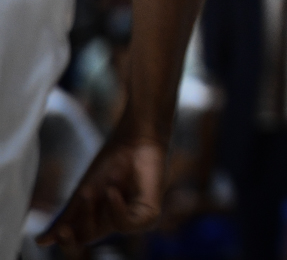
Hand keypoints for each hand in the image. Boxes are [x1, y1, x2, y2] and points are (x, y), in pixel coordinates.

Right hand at [39, 129, 166, 248]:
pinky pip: (129, 224)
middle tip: (66, 225)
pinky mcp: (149, 213)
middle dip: (77, 228)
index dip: (67, 242)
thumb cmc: (111, 163)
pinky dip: (117, 211)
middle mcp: (113, 221)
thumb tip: (42, 242)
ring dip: (94, 212)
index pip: (78, 241)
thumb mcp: (83, 192)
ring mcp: (132, 217)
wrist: (133, 141)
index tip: (59, 233)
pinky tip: (113, 193)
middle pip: (89, 238)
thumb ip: (66, 218)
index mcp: (97, 219)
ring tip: (93, 191)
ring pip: (108, 230)